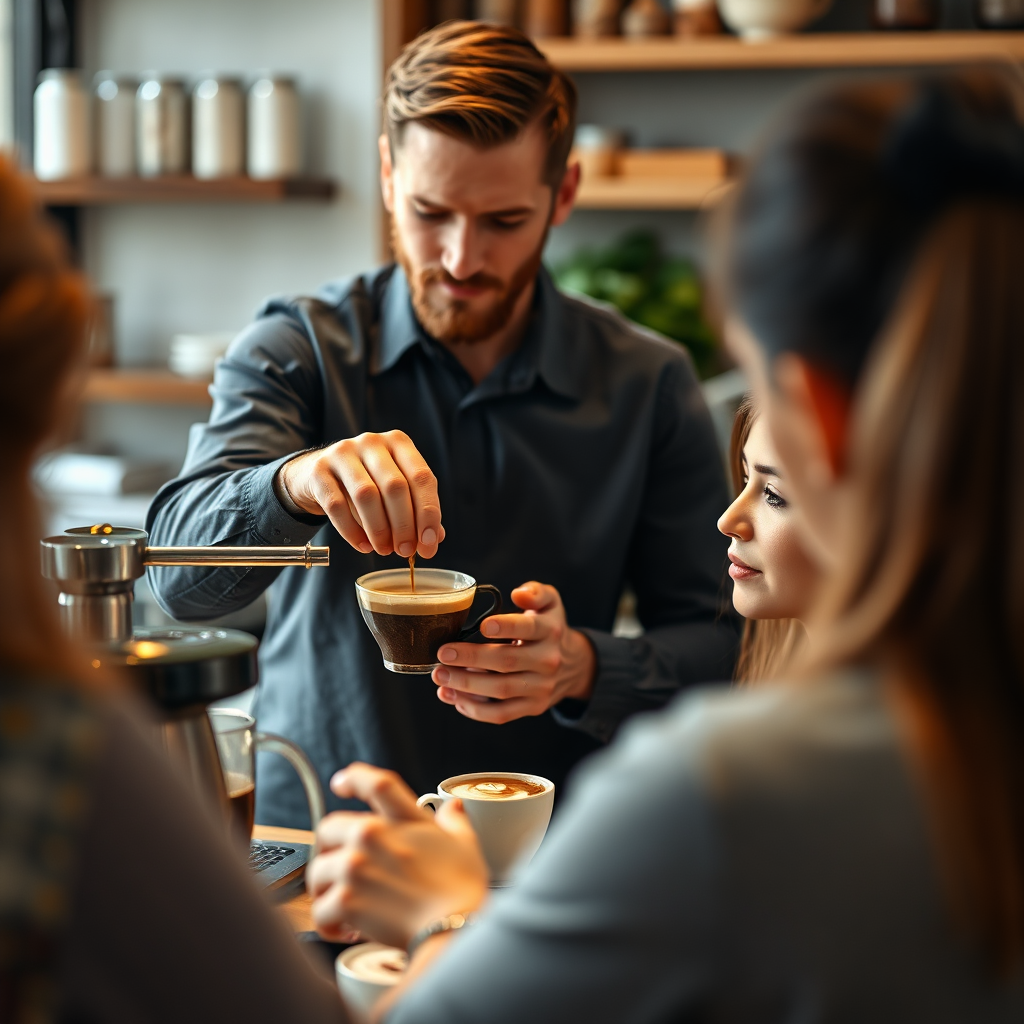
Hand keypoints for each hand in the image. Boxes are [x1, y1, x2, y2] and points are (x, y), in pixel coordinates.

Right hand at [276, 430, 444, 558]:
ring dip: (379, 529)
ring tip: (384, 549)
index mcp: (398, 442)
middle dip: (404, 525)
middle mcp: (372, 442)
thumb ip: (416, 509)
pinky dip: (352, 531)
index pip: (422, 477)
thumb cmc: (367, 481)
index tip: (429, 543)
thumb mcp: (394, 489)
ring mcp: (342, 453)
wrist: (318, 473)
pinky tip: (363, 545)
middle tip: (405, 551)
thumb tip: (435, 539)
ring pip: (366, 495)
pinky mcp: (318, 471)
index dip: (429, 514)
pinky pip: (337, 505)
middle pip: (395, 487)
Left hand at [307, 763, 488, 949]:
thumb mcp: (464, 845)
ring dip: (326, 889)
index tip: (341, 783)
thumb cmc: (460, 890)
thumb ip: (454, 821)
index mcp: (402, 819)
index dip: (353, 778)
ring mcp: (356, 866)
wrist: (453, 927)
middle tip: (341, 868)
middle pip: (328, 827)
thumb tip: (452, 808)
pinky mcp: (347, 900)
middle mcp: (373, 836)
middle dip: (330, 848)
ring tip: (343, 905)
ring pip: (317, 870)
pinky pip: (320, 910)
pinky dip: (329, 923)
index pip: (374, 782)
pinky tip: (344, 929)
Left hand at [432, 581, 596, 723]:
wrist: (573, 665)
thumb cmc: (548, 628)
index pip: (530, 628)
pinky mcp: (532, 707)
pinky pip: (501, 714)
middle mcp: (548, 660)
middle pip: (508, 661)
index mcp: (550, 630)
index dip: (507, 627)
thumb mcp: (549, 603)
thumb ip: (536, 592)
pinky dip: (475, 710)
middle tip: (443, 653)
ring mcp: (541, 687)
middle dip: (472, 658)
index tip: (483, 625)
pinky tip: (453, 697)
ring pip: (502, 689)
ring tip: (440, 676)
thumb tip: (519, 593)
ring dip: (467, 684)